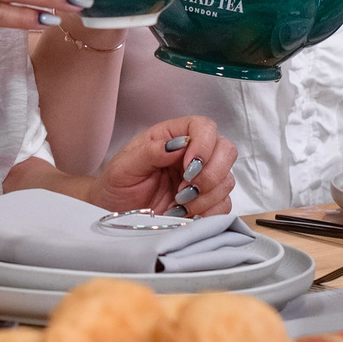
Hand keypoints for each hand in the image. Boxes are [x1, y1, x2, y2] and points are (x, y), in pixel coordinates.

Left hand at [89, 118, 237, 217]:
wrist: (115, 215)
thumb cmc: (117, 185)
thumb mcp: (125, 166)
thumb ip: (150, 152)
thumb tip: (177, 144)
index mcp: (172, 136)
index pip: (204, 126)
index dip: (204, 145)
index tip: (188, 167)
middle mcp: (191, 154)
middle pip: (226, 150)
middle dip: (209, 174)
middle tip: (184, 189)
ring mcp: (202, 178)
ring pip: (227, 180)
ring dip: (205, 197)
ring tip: (178, 204)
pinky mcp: (206, 202)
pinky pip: (224, 205)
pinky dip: (207, 213)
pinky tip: (184, 214)